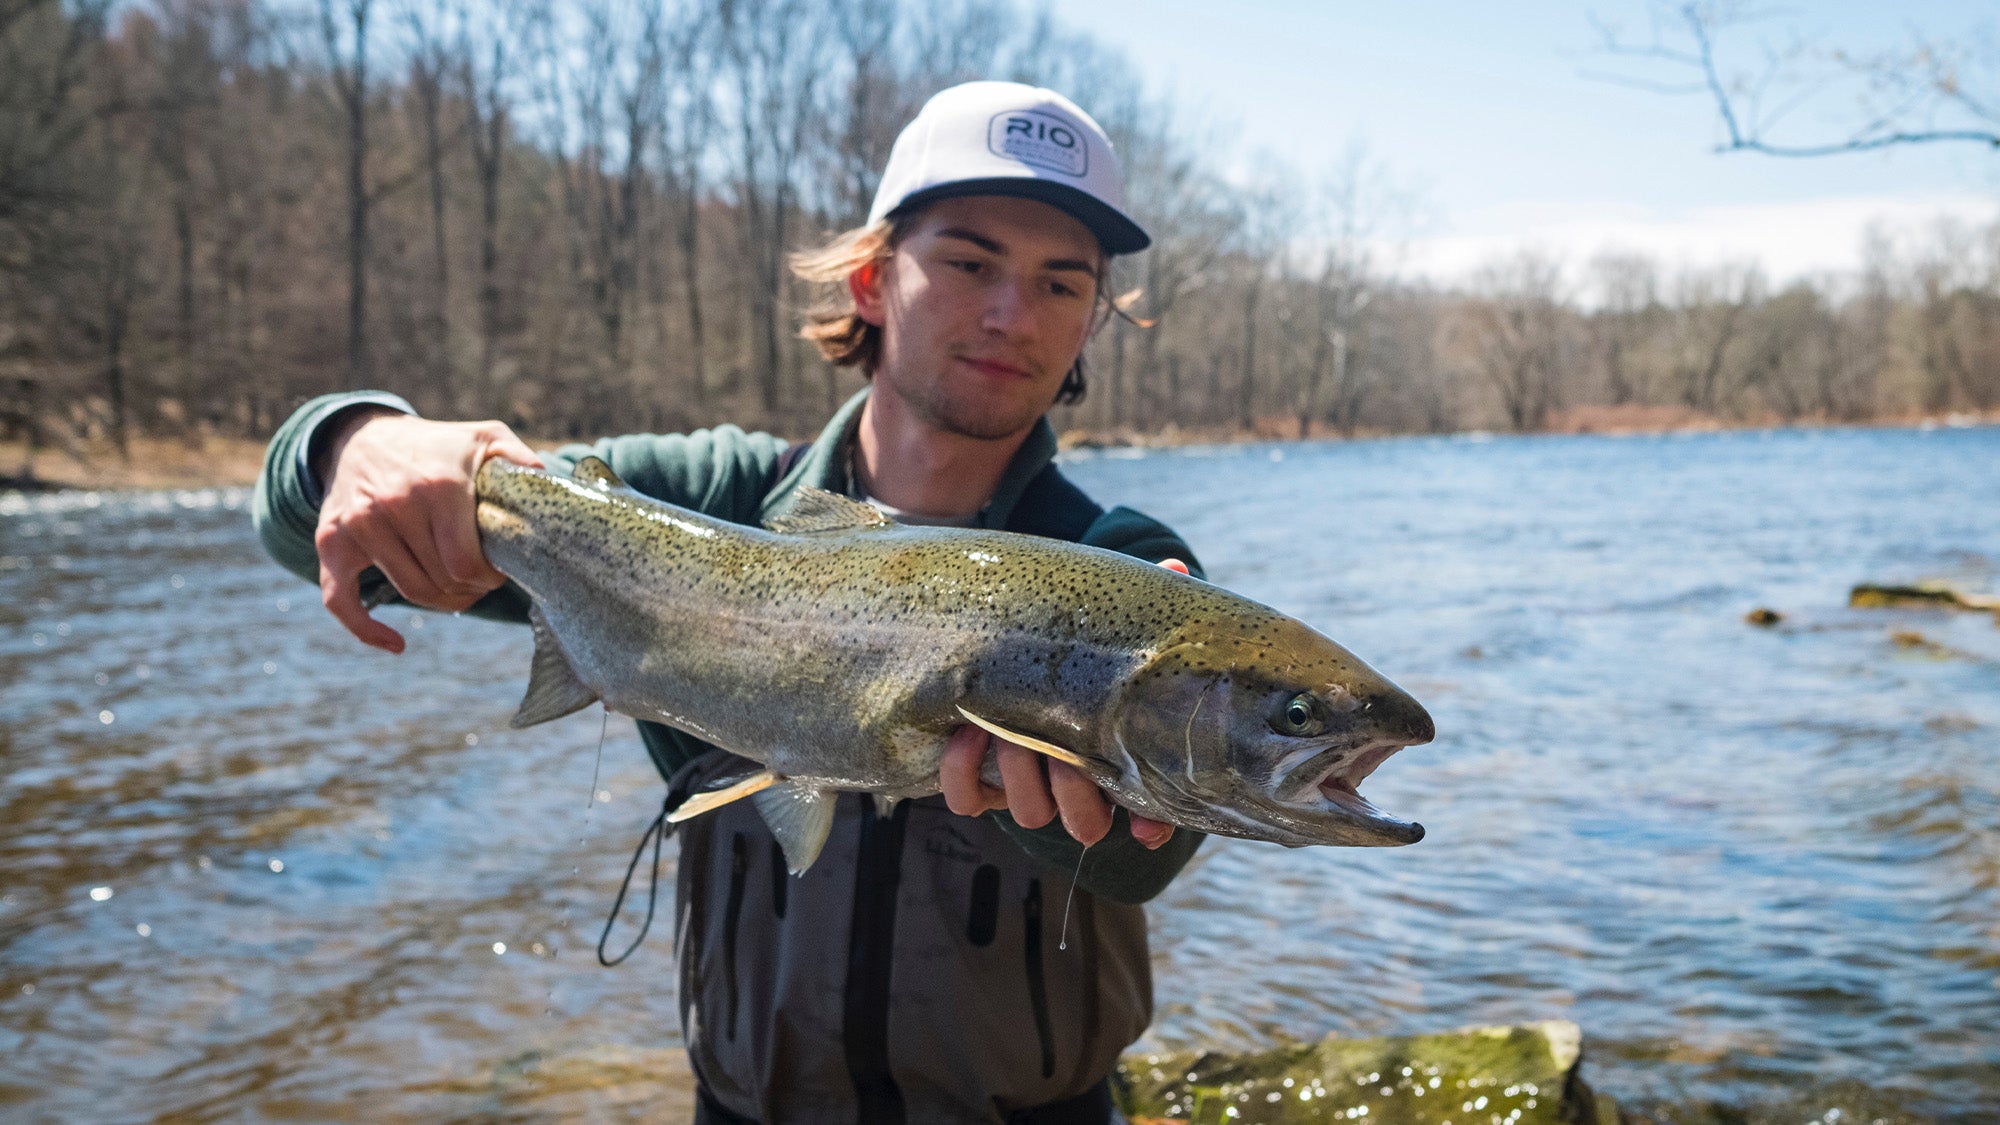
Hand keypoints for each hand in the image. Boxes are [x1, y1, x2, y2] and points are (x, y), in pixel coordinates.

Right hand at [314, 411, 541, 652]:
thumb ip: (522, 462)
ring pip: (411, 592)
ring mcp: (359, 526)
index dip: (488, 579)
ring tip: (459, 590)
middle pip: (442, 581)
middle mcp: (394, 505)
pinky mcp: (332, 543)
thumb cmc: (438, 446)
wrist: (363, 437)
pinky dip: (367, 630)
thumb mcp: (486, 439)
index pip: (466, 563)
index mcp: (438, 486)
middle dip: (470, 589)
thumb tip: (552, 489)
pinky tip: (397, 645)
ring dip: (442, 601)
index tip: (498, 572)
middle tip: (482, 581)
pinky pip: (341, 601)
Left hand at [936, 557, 1191, 848]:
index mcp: (1117, 759)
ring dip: (1021, 778)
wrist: (1016, 639)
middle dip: (1075, 791)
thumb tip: (1172, 569)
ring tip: (1010, 732)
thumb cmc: (1082, 639)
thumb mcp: (1115, 623)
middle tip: (1064, 750)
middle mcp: (1076, 785)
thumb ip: (1146, 602)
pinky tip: (968, 730)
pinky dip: (963, 772)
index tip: (1148, 824)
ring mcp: (1026, 785)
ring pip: (1030, 813)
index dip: (1150, 823)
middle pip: (1086, 823)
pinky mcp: (978, 778)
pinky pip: (966, 798)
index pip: (1148, 816)